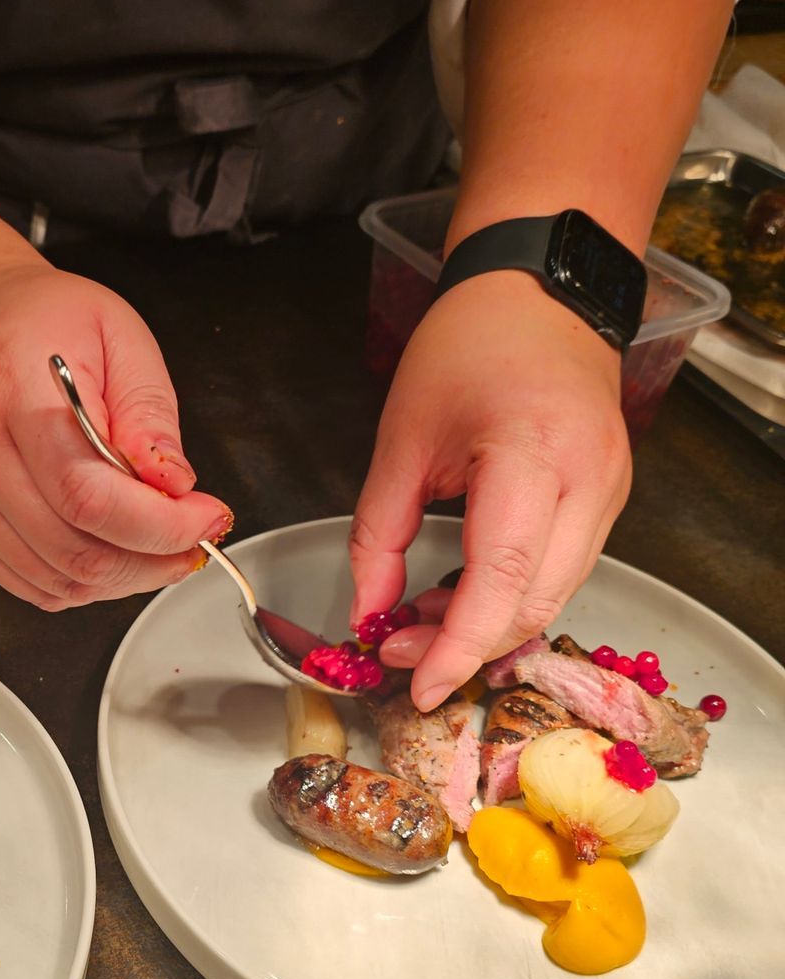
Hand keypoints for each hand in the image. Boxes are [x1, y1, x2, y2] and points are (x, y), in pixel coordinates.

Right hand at [0, 262, 230, 608]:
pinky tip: (114, 549)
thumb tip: (173, 486)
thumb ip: (148, 415)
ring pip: (57, 580)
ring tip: (158, 542)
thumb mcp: (120, 337)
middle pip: (73, 549)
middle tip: (194, 537)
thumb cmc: (45, 323)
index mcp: (13, 393)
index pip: (87, 494)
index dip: (159, 524)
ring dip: (125, 578)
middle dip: (153, 558)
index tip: (207, 516)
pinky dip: (86, 585)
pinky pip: (33, 586)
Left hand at [349, 273, 631, 708]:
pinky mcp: (611, 498)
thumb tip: (368, 614)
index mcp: (533, 453)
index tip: (419, 685)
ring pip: (553, 596)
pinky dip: (511, 595)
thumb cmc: (468, 347)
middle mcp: (589, 479)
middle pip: (534, 603)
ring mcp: (610, 490)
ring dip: (487, 624)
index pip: (501, 579)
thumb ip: (377, 537)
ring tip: (422, 618)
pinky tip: (462, 591)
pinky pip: (562, 570)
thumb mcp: (400, 441)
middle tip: (399, 650)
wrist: (539, 293)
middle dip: (465, 645)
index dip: (458, 645)